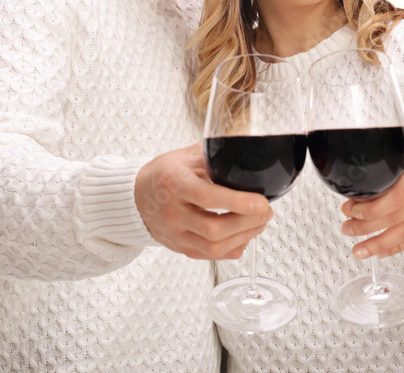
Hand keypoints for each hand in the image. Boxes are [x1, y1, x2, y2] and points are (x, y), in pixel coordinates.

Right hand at [135, 144, 272, 259]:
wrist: (138, 196)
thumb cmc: (164, 174)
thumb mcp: (187, 156)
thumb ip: (215, 155)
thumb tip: (247, 147)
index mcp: (175, 184)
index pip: (208, 197)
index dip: (239, 202)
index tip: (262, 202)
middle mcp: (173, 213)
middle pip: (214, 229)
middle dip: (248, 223)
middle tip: (266, 212)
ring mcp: (176, 234)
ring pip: (214, 247)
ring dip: (244, 237)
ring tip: (258, 223)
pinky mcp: (181, 248)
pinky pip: (211, 256)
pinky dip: (233, 248)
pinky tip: (243, 236)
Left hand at [339, 157, 403, 259]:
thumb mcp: (396, 171)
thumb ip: (378, 187)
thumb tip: (350, 207)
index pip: (394, 196)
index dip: (370, 209)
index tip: (351, 213)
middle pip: (398, 216)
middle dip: (368, 228)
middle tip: (349, 231)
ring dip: (379, 243)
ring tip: (361, 249)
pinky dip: (397, 248)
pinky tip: (381, 251)